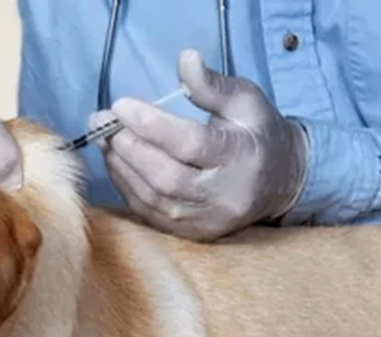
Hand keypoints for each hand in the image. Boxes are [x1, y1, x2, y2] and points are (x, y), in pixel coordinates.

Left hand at [91, 49, 308, 240]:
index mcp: (242, 158)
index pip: (191, 144)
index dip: (152, 125)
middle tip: (102, 121)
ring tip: (103, 138)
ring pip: (153, 198)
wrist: (279, 182)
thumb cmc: (257, 133)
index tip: (121, 105)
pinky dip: (126, 186)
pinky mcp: (191, 233)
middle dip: (128, 147)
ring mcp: (206, 220)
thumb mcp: (245, 101)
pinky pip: (149, 212)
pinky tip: (115, 161)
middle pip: (166, 177)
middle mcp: (223, 196)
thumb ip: (212, 84)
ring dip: (121, 166)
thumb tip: (185, 59)